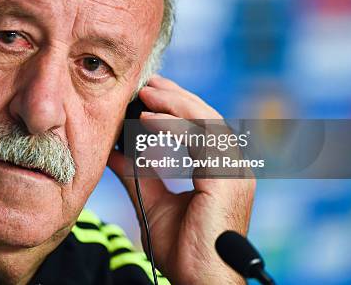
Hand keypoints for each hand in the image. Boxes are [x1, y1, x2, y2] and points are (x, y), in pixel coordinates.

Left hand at [108, 74, 255, 284]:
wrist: (198, 281)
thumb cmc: (182, 251)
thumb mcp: (153, 203)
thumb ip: (138, 175)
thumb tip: (116, 152)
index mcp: (220, 171)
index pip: (202, 127)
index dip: (177, 106)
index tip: (150, 93)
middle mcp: (233, 167)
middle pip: (207, 117)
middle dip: (176, 97)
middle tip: (147, 85)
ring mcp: (234, 172)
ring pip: (207, 121)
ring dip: (174, 103)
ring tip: (145, 95)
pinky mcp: (227, 180)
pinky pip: (202, 139)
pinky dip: (174, 125)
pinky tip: (149, 120)